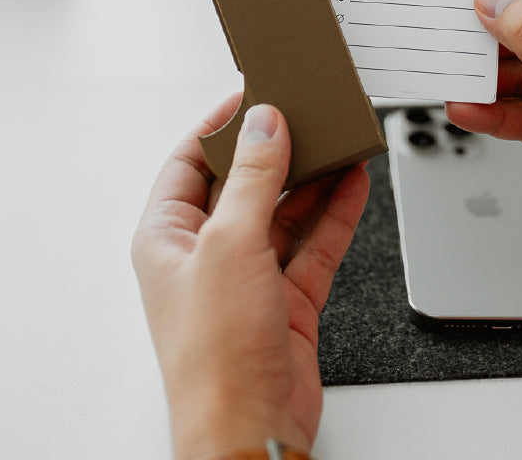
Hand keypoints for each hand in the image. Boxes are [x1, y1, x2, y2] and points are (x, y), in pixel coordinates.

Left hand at [132, 95, 369, 458]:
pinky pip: (313, 242)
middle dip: (276, 150)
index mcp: (168, 236)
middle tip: (307, 114)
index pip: (190, 161)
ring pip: (284, 211)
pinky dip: (335, 213)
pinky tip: (353, 184)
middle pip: (243, 182)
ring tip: (339, 141)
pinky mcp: (286, 296)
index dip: (220, 126)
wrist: (252, 428)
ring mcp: (249, 275)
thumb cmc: (215, 357)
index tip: (253, 95)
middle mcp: (206, 252)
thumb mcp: (231, 244)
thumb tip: (264, 123)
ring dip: (313, 179)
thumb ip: (253, 177)